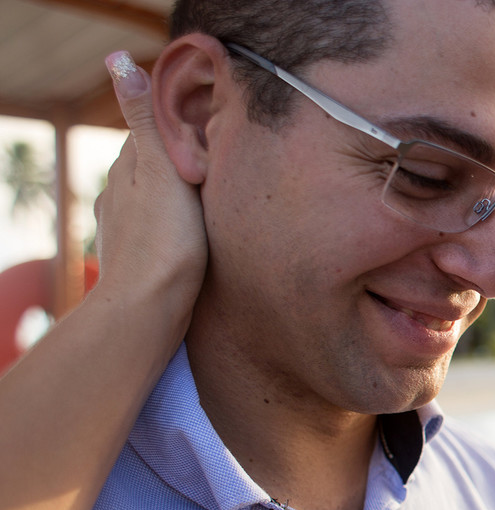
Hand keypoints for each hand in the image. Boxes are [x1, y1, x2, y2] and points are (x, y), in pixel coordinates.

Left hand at [92, 52, 206, 318]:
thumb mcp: (162, 170)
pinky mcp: (137, 254)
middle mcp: (120, 192)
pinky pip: (159, 226)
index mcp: (129, 167)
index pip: (154, 129)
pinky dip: (176, 221)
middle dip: (181, 159)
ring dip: (180, 194)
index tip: (213, 124)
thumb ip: (147, 120)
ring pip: (157, 197)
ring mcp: (125, 225)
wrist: (150, 308)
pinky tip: (195, 232)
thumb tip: (119, 61)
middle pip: (155, 164)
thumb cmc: (166, 241)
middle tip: (221, 160)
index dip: (182, 124)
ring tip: (214, 197)